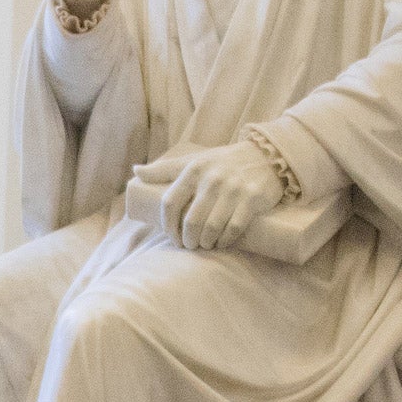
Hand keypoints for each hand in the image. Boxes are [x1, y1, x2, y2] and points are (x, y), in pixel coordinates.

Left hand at [135, 143, 284, 251]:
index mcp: (193, 170)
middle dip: (187, 239)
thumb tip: (135, 170)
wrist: (266, 156)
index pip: (170, 203)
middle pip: (190, 221)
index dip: (167, 225)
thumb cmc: (221, 163)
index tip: (171, 236)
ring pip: (212, 227)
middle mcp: (212, 179)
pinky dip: (225, 240)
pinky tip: (221, 242)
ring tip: (205, 245)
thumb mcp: (192, 161)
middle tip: (189, 245)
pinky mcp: (252, 199)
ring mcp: (233, 189)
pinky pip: (234, 228)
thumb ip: (165, 168)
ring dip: (206, 242)